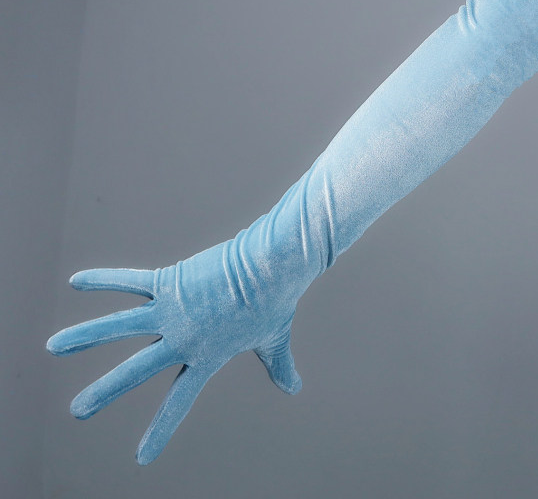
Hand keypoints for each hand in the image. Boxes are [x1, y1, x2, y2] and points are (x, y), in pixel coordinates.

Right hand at [46, 218, 309, 464]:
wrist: (272, 266)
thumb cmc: (275, 302)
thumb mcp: (273, 340)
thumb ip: (280, 366)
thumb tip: (295, 388)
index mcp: (206, 357)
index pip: (179, 401)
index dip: (160, 430)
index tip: (143, 458)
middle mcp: (183, 337)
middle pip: (136, 370)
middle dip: (104, 392)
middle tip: (77, 411)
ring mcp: (173, 309)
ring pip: (120, 326)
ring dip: (85, 336)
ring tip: (53, 346)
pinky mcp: (170, 280)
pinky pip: (130, 281)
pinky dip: (104, 280)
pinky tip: (76, 281)